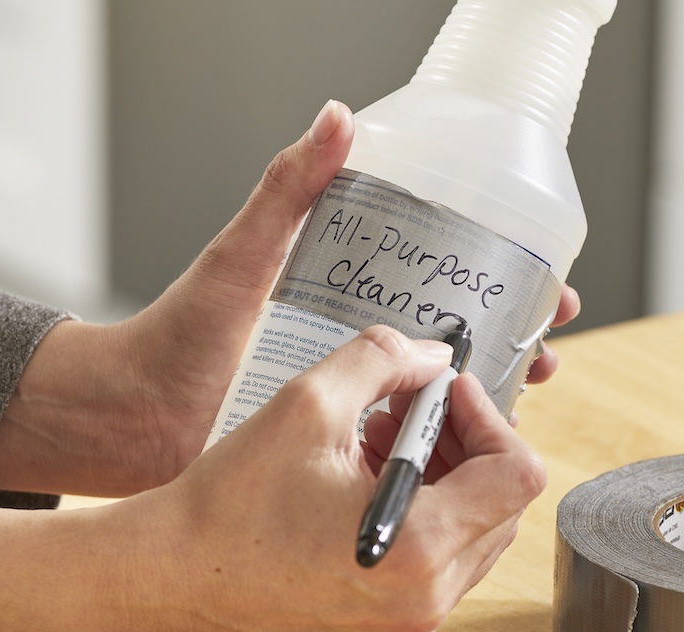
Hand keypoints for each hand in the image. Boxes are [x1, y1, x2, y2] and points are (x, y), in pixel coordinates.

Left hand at [0, 99, 578, 496]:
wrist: (131, 420)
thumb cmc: (177, 336)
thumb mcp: (242, 258)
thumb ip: (287, 192)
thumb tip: (337, 117)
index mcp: (346, 300)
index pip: (441, 284)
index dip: (501, 283)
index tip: (546, 283)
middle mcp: (357, 350)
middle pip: (458, 346)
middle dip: (514, 346)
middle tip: (552, 350)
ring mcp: (350, 407)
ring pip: (440, 404)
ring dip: (490, 404)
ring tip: (528, 405)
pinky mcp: (335, 456)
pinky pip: (402, 454)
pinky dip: (442, 454)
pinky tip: (470, 461)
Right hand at [0, 326, 546, 631]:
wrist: (174, 574)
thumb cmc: (231, 499)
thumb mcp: (309, 404)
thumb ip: (386, 360)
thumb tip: (437, 355)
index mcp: (419, 548)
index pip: (518, 475)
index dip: (491, 419)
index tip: (446, 391)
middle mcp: (430, 595)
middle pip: (505, 501)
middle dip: (469, 441)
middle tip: (413, 407)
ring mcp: (416, 616)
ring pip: (480, 527)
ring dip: (450, 472)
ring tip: (384, 435)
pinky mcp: (397, 621)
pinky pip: (446, 555)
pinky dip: (429, 507)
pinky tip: (372, 473)